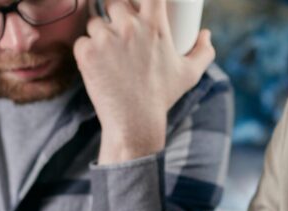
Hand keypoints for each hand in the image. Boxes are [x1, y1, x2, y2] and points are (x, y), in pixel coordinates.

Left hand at [74, 0, 215, 162]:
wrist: (135, 122)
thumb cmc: (162, 97)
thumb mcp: (190, 74)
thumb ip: (204, 51)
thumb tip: (206, 34)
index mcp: (154, 24)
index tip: (137, 5)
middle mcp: (129, 26)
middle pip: (114, 1)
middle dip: (115, 12)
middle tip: (118, 30)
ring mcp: (105, 38)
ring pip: (95, 22)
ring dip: (99, 34)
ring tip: (109, 55)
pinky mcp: (86, 53)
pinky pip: (81, 41)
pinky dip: (86, 52)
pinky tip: (98, 67)